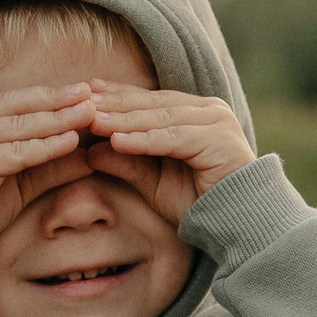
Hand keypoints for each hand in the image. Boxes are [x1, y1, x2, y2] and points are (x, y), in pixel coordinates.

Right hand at [0, 86, 96, 294]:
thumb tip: (88, 156)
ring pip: (17, 126)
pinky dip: (44, 147)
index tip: (83, 91)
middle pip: (16, 106)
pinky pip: (13, 153)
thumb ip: (47, 167)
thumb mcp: (16, 186)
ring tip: (88, 114)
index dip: (48, 94)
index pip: (13, 100)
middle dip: (56, 99)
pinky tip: (69, 142)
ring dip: (56, 119)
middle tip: (91, 93)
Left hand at [81, 81, 253, 225]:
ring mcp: (217, 122)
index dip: (116, 95)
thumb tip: (87, 151)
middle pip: (152, 103)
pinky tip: (119, 141)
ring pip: (161, 117)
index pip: (148, 99)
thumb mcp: (151, 181)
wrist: (236, 223)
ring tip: (93, 122)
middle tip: (80, 103)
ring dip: (125, 119)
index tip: (83, 94)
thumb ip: (125, 162)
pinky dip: (145, 140)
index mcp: (194, 112)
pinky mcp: (220, 140)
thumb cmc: (196, 202)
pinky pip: (175, 138)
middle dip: (114, 103)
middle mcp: (208, 110)